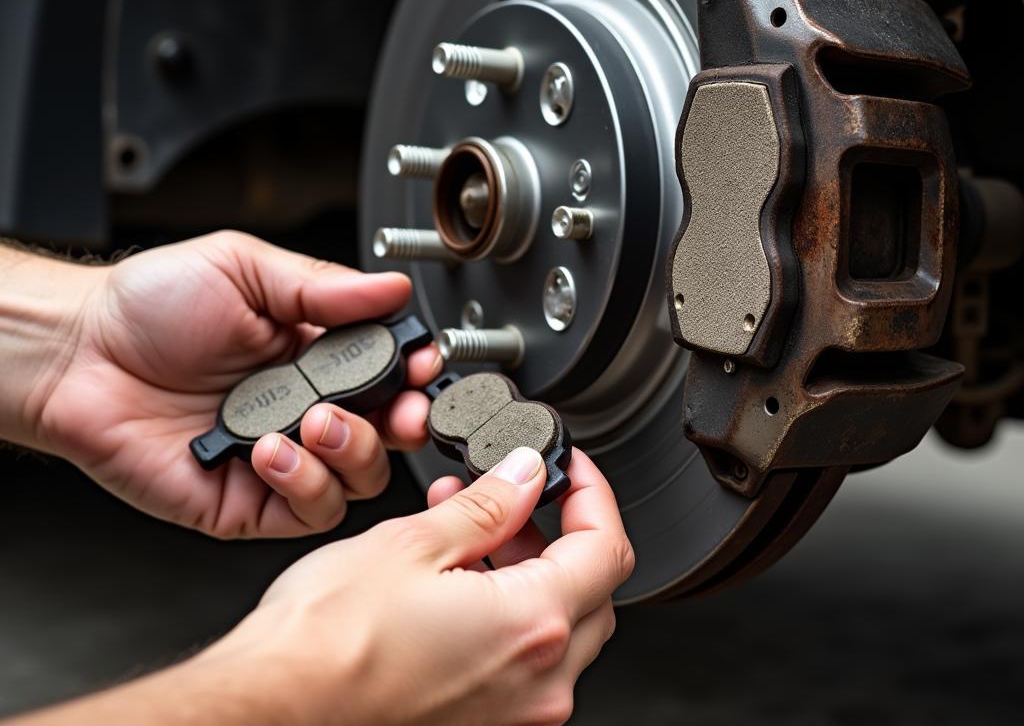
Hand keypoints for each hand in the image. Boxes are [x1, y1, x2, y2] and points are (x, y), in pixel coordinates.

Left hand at [33, 231, 441, 536]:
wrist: (78, 353)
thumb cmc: (149, 304)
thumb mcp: (246, 268)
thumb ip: (324, 285)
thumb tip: (392, 287)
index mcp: (312, 350)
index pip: (388, 369)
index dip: (415, 371)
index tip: (422, 363)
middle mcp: (303, 405)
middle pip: (387, 431)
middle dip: (405, 422)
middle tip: (398, 408)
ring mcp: (279, 456)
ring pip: (358, 477)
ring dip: (352, 451)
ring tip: (315, 419)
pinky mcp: (246, 500)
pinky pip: (305, 510)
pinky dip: (304, 484)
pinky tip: (272, 448)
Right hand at [198, 448, 632, 725]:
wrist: (270, 713)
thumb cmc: (324, 643)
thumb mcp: (413, 543)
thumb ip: (488, 504)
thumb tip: (527, 475)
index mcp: (531, 625)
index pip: (607, 547)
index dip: (593, 494)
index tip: (571, 470)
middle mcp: (537, 684)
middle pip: (592, 592)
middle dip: (560, 533)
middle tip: (515, 497)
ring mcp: (512, 716)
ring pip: (559, 629)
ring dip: (527, 570)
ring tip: (467, 529)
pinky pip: (522, 664)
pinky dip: (505, 613)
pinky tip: (456, 582)